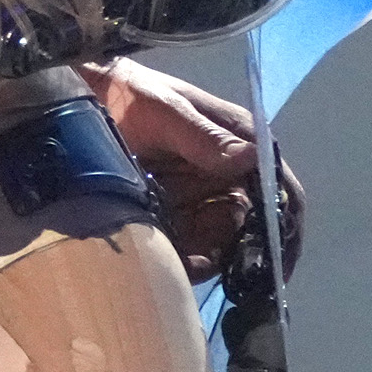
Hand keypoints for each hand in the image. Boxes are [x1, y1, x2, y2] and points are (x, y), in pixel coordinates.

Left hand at [93, 60, 303, 281]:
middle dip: (249, 252)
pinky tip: (178, 267)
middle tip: (232, 276)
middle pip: (255, 223)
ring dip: (216, 258)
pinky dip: (191, 260)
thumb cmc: (132, 95)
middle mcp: (230, 172)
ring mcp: (203, 194)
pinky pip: (194, 245)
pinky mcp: (178, 212)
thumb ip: (204, 137)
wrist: (86, 97)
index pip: (279, 186)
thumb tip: (252, 160)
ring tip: (195, 268)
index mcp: (240, 141)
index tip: (278, 261)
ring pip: (225, 239)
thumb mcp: (166, 112)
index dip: (284, 224)